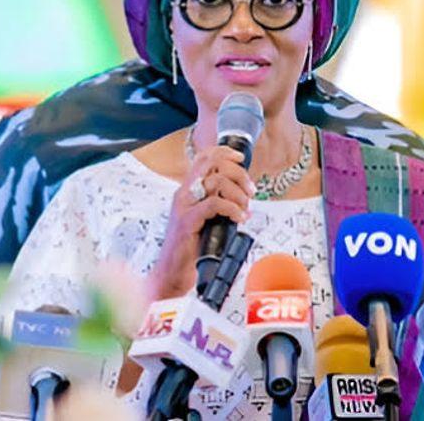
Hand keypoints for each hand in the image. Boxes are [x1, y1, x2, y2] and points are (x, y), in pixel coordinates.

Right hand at [150, 145, 255, 299]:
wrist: (172, 272)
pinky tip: (239, 218)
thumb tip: (243, 194)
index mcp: (188, 190)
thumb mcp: (207, 218)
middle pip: (213, 164)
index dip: (224, 152)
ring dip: (239, 193)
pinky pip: (214, 204)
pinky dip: (232, 209)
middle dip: (238, 173)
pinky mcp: (187, 221)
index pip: (204, 158)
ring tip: (245, 208)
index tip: (240, 158)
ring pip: (216, 181)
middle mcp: (184, 193)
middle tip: (250, 191)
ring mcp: (184, 206)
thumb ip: (218, 203)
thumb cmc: (191, 247)